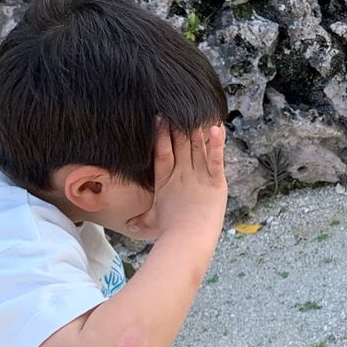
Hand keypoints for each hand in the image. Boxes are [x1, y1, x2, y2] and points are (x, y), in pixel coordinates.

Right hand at [128, 122, 226, 240]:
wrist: (188, 239)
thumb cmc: (169, 232)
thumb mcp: (152, 222)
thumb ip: (141, 220)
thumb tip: (128, 225)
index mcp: (165, 181)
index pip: (162, 152)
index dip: (160, 135)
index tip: (159, 118)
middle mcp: (182, 174)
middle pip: (180, 144)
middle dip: (179, 126)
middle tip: (177, 108)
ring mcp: (199, 177)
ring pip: (197, 147)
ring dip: (197, 129)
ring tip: (198, 111)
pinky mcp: (216, 182)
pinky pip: (217, 158)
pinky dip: (217, 143)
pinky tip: (218, 128)